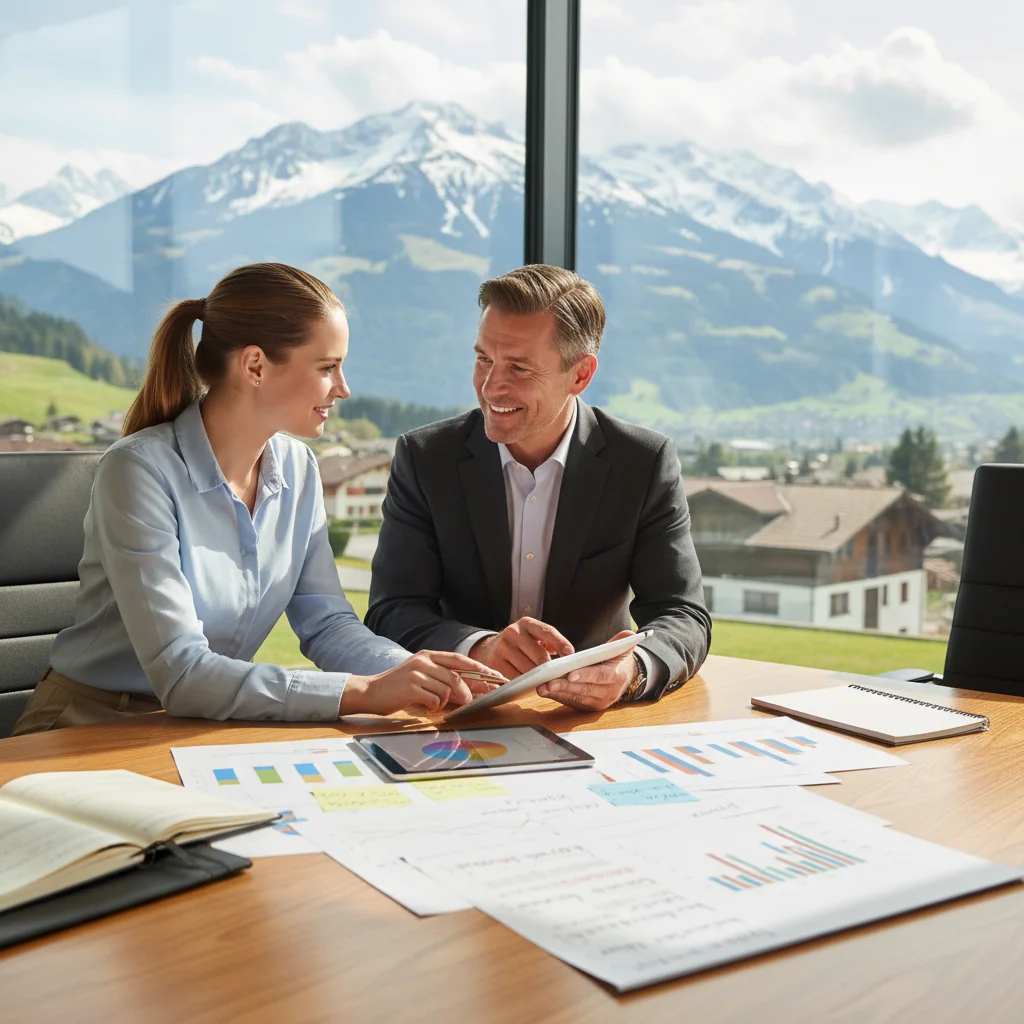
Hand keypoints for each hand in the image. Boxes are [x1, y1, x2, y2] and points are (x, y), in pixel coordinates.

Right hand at [340, 651, 499, 715]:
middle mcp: (424, 661)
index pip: (460, 660)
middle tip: (471, 701)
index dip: (479, 668)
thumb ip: (443, 680)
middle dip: (468, 690)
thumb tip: (470, 691)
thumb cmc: (399, 687)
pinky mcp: (410, 687)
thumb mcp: (421, 677)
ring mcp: (416, 673)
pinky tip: (425, 706)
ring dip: (446, 701)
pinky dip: (434, 706)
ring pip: (447, 689)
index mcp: (429, 656)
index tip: (496, 677)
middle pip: (456, 676)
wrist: (370, 692)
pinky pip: (434, 699)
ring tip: (435, 704)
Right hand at [469, 616, 573, 678]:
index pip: (547, 631)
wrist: (487, 649)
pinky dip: (523, 684)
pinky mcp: (494, 663)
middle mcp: (513, 632)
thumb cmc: (517, 645)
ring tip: (544, 683)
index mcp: (526, 624)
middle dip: (550, 670)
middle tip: (558, 678)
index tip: (571, 653)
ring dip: (538, 679)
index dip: (560, 643)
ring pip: (528, 670)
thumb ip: (547, 642)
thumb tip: (566, 654)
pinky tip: (527, 685)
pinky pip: (515, 679)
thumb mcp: (530, 636)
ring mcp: (502, 648)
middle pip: (540, 656)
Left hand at [536, 630, 638, 710]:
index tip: (571, 674)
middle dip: (565, 686)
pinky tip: (547, 692)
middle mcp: (608, 693)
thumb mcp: (622, 650)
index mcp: (616, 676)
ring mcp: (598, 702)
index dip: (586, 675)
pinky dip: (559, 698)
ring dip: (558, 693)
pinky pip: (572, 703)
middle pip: (585, 689)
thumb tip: (628, 634)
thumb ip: (623, 641)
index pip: (600, 676)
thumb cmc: (617, 661)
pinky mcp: (589, 708)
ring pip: (576, 698)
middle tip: (548, 682)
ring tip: (543, 688)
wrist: (624, 679)